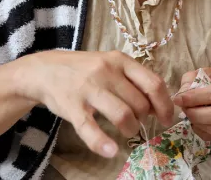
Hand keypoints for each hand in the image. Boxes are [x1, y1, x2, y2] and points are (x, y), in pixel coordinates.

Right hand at [19, 50, 173, 157]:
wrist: (43, 70)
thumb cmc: (84, 69)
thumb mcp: (110, 64)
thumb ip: (133, 79)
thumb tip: (158, 103)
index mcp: (121, 60)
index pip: (153, 83)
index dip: (165, 104)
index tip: (167, 118)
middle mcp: (107, 72)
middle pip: (139, 103)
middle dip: (144, 118)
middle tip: (138, 122)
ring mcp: (89, 89)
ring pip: (122, 115)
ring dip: (130, 129)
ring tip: (128, 131)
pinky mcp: (72, 107)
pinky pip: (91, 129)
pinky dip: (102, 143)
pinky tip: (111, 151)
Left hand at [172, 68, 210, 141]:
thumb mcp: (207, 73)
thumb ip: (192, 79)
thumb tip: (181, 94)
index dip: (196, 97)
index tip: (179, 98)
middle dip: (196, 113)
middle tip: (184, 108)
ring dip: (197, 123)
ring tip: (188, 114)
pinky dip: (200, 130)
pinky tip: (195, 121)